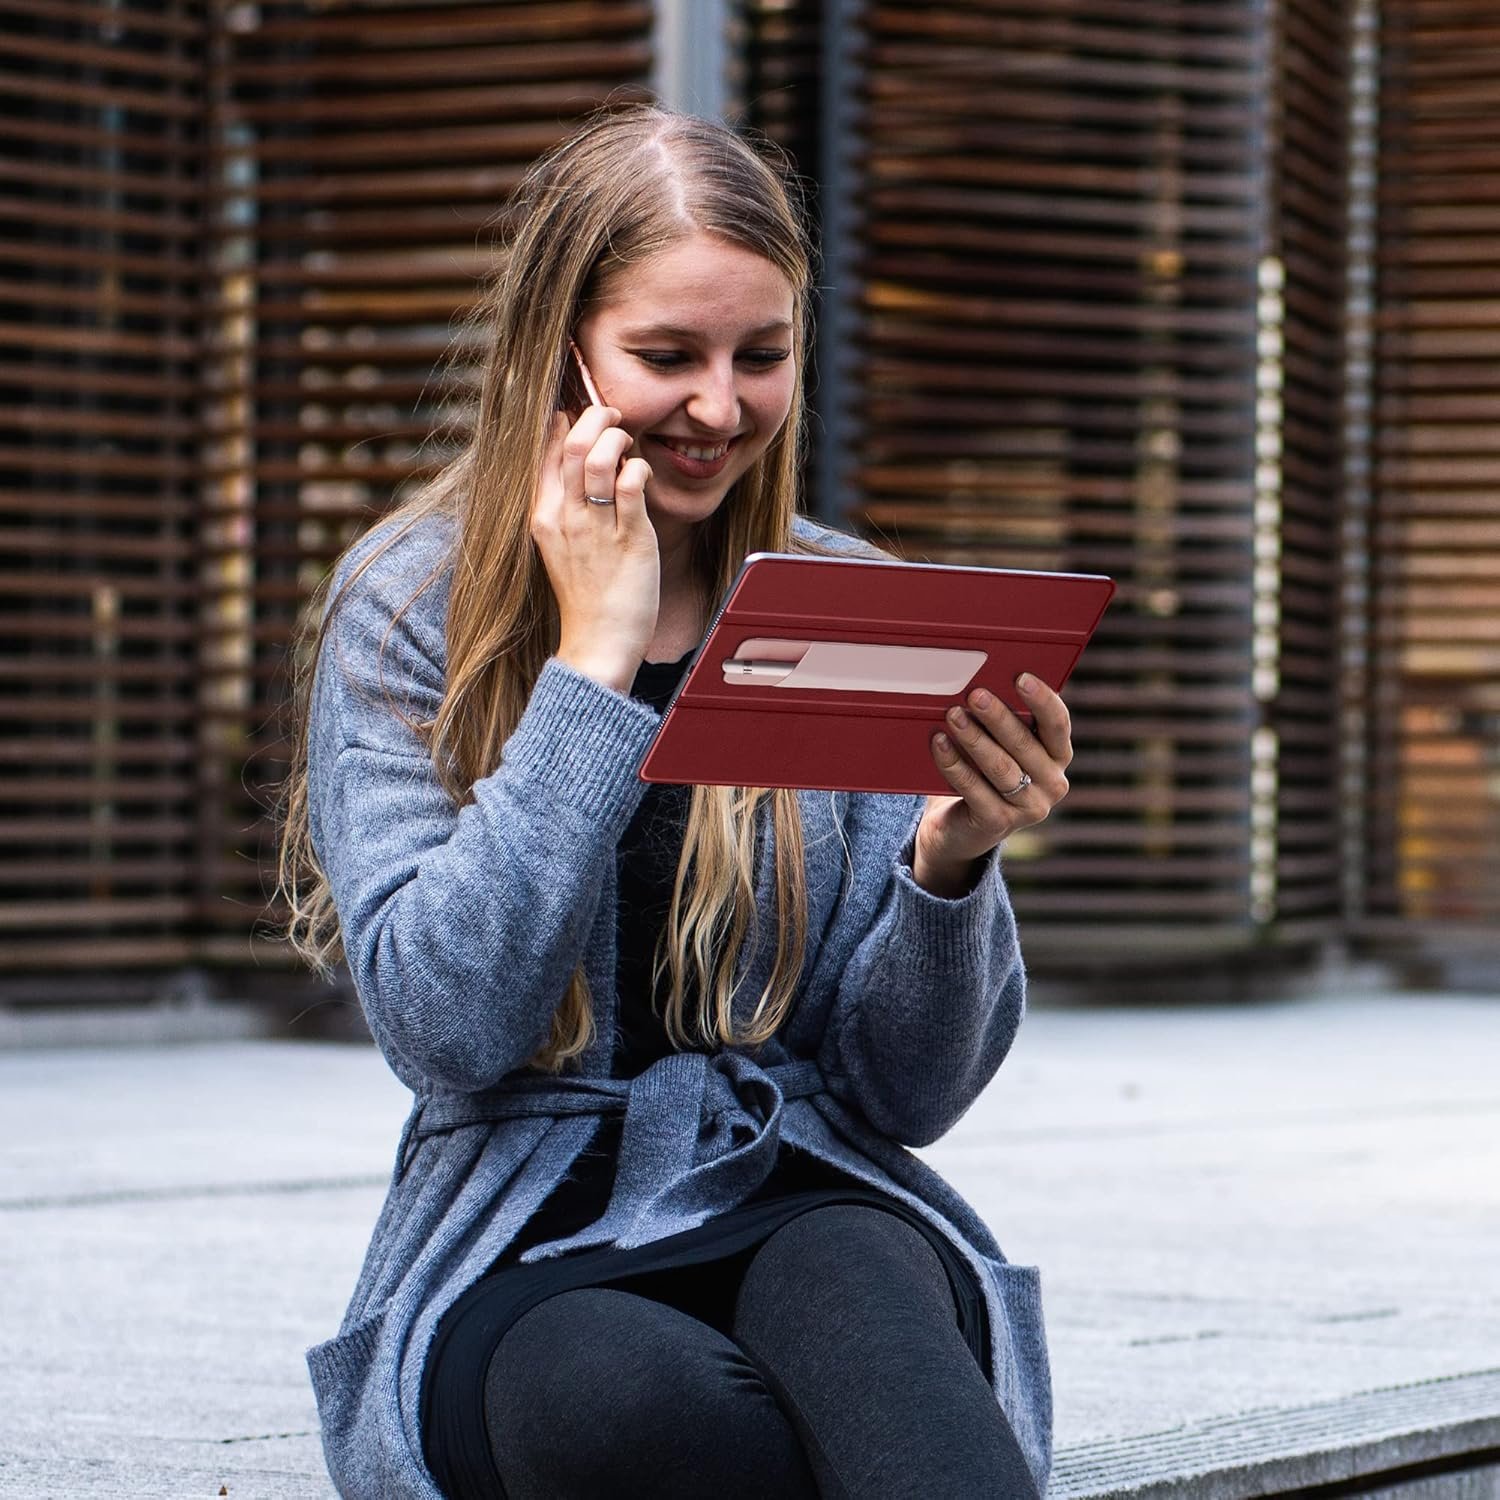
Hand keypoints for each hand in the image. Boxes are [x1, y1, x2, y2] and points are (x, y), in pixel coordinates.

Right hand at [530, 405, 658, 692]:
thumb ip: (565, 505)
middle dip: (595, 418)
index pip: (545, 453)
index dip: (564, 424)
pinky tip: (642, 473)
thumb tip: (577, 461)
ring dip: (618, 437)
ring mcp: (596, 528)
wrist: (598, 644)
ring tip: (628, 440)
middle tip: (612, 414)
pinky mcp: (630, 538)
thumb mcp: (560, 546)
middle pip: (573, 445)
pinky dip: (639, 467)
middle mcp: (566, 518)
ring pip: (600, 457)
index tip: (579, 414)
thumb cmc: (587, 596)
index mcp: (543, 517)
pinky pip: (632, 484)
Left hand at [912, 673, 1072, 895]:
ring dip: (974, 738)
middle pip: (1024, 744)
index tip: (1020, 677)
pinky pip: (973, 788)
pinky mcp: (998, 823)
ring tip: (952, 715)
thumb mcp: (999, 746)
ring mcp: (1028, 808)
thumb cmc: (983, 773)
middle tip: (975, 694)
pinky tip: (939, 743)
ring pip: (1000, 767)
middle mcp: (1052, 783)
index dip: (1042, 699)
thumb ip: (1004, 721)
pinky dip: (954, 764)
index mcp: (1058, 756)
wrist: (961, 828)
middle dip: (998, 716)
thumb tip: (985, 682)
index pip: (1058, 723)